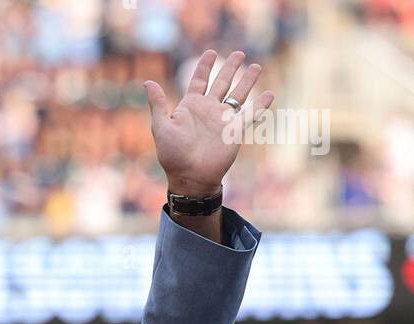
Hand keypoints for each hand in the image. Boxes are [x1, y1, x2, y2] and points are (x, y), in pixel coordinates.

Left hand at [144, 49, 273, 194]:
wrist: (191, 178)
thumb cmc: (173, 156)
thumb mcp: (161, 127)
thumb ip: (158, 104)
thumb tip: (148, 82)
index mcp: (191, 106)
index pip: (200, 79)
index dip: (205, 66)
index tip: (211, 52)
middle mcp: (209, 110)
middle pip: (222, 82)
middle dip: (230, 67)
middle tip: (239, 53)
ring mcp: (223, 120)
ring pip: (238, 94)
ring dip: (247, 81)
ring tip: (256, 67)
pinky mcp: (235, 131)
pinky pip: (251, 114)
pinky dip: (261, 105)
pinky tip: (269, 94)